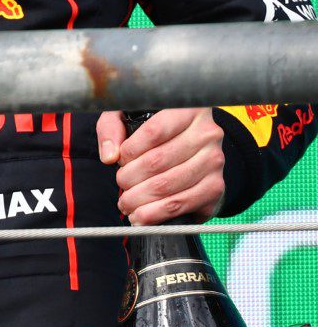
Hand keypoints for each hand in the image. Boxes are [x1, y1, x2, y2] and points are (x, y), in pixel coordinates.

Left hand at [97, 108, 225, 223]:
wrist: (191, 145)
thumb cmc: (155, 127)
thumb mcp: (128, 114)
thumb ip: (112, 128)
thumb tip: (109, 156)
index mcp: (188, 110)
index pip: (154, 132)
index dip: (130, 150)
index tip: (118, 160)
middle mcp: (207, 135)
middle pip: (159, 162)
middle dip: (130, 179)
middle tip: (120, 184)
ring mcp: (215, 163)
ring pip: (170, 188)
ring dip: (141, 200)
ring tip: (126, 204)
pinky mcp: (216, 187)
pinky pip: (184, 205)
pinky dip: (158, 215)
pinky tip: (142, 216)